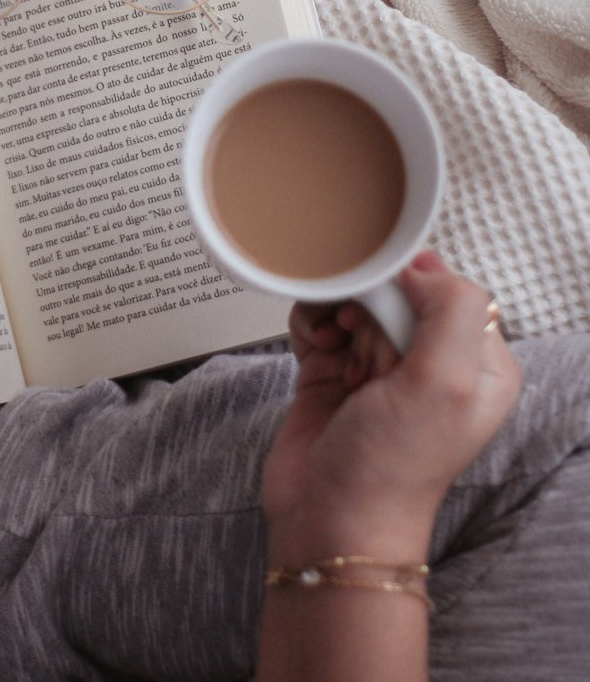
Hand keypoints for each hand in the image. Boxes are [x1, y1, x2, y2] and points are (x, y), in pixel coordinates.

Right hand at [261, 251, 522, 561]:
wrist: (330, 520)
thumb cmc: (392, 471)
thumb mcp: (448, 384)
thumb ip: (452, 309)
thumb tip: (418, 266)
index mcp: (478, 362)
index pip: (447, 285)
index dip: (410, 288)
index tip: (388, 312)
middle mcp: (432, 361)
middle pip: (395, 287)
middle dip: (368, 304)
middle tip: (360, 340)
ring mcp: (380, 365)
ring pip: (354, 297)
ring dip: (335, 311)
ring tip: (335, 345)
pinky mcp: (335, 370)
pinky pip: (320, 317)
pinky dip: (310, 323)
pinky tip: (315, 349)